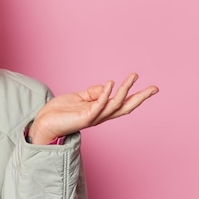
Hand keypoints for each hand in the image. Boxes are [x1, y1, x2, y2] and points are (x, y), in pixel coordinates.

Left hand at [28, 73, 158, 143]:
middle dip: (140, 98)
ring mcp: (93, 117)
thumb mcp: (80, 98)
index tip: (152, 88)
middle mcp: (100, 116)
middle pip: (125, 107)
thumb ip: (94, 92)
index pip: (123, 103)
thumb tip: (108, 86)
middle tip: (154, 88)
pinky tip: (110, 84)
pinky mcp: (84, 118)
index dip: (137, 96)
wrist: (44, 122)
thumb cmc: (61, 111)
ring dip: (125, 91)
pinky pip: (98, 105)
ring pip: (114, 105)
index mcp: (101, 111)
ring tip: (132, 77)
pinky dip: (104, 94)